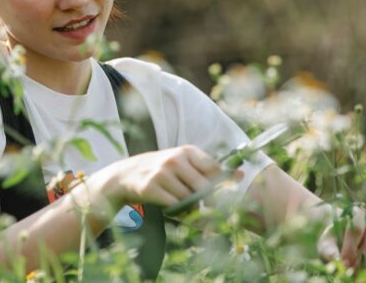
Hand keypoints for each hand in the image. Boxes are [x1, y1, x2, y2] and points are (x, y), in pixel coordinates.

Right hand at [95, 145, 222, 207]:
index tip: (225, 197)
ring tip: (185, 207)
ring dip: (191, 210)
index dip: (222, 186)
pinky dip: (179, 213)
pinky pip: (174, 206)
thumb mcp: (183, 163)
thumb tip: (241, 174)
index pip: (214, 169)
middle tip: (209, 211)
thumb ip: (208, 170)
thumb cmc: (161, 170)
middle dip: (209, 203)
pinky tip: (175, 211)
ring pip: (189, 199)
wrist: (125, 175)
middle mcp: (175, 160)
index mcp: (187, 151)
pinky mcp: (151, 188)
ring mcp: (162, 173)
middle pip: (203, 187)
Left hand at [317, 206, 365, 269]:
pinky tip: (361, 275)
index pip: (357, 229)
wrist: (341, 241)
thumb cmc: (332, 240)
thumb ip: (328, 250)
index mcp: (357, 215)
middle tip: (348, 270)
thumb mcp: (326, 243)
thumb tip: (335, 258)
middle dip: (358, 260)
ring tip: (352, 273)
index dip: (350, 248)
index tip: (342, 261)